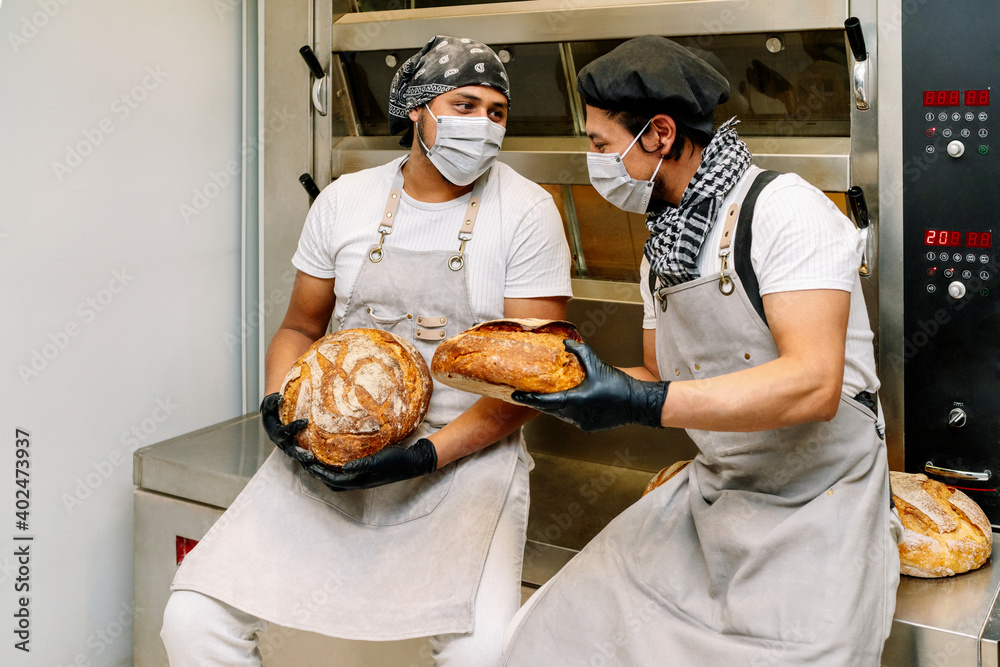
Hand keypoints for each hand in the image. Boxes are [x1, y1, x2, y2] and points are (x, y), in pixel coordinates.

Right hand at [260, 393, 313, 464]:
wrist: (272, 417)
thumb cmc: (273, 409)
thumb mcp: (269, 404)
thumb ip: (272, 402)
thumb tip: (280, 399)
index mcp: (276, 432)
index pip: (283, 433)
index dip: (293, 428)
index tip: (306, 421)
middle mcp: (283, 444)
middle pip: (291, 452)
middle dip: (300, 454)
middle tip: (309, 457)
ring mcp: (290, 449)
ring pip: (300, 461)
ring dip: (308, 465)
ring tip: (319, 469)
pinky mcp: (298, 452)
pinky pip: (306, 462)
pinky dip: (314, 468)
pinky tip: (325, 472)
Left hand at [304, 438, 437, 491]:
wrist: (412, 462)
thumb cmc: (396, 461)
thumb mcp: (379, 461)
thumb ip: (362, 465)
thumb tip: (343, 468)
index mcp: (359, 481)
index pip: (333, 480)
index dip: (319, 473)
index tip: (307, 464)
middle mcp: (359, 481)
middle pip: (333, 483)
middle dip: (319, 474)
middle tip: (308, 462)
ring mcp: (363, 477)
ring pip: (339, 478)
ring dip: (327, 471)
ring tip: (318, 460)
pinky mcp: (367, 470)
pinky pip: (347, 471)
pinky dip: (337, 466)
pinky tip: (337, 456)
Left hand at [512, 340, 669, 431]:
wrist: (638, 404)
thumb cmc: (619, 385)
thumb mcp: (598, 365)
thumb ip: (580, 353)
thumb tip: (566, 343)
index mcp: (575, 401)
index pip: (545, 402)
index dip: (528, 399)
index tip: (515, 396)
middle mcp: (576, 415)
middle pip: (550, 410)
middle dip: (538, 402)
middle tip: (525, 394)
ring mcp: (582, 423)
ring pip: (560, 415)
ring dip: (553, 406)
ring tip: (544, 396)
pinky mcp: (589, 427)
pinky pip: (572, 419)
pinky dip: (567, 411)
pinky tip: (567, 402)